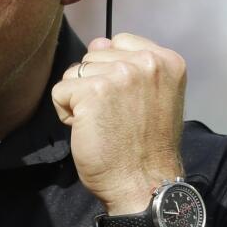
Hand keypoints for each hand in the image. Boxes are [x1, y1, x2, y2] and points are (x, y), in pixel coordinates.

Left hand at [50, 33, 185, 213]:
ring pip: (74, 73)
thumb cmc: (145, 147)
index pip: (119, 42)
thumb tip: (97, 41)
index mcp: (167, 60)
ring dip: (79, 101)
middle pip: (93, 57)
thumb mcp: (151, 97)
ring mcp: (121, 74)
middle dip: (94, 86)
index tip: (127, 103)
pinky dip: (66, 114)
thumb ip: (129, 66)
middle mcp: (147, 62)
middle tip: (115, 119)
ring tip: (103, 125)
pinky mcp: (93, 91)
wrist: (145, 184)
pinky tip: (88, 131)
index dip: (112, 73)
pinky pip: (59, 92)